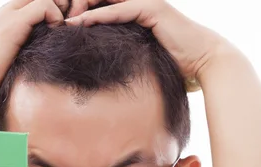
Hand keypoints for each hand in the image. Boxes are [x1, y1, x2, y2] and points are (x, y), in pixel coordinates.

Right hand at [0, 0, 68, 107]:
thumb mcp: (16, 57)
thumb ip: (29, 45)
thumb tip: (50, 45)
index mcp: (8, 17)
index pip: (36, 0)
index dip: (54, 8)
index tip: (63, 25)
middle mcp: (8, 11)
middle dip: (59, 5)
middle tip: (67, 24)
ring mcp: (9, 14)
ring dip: (61, 10)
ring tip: (61, 29)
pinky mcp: (14, 23)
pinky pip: (44, 5)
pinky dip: (56, 17)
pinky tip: (55, 34)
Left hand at [65, 0, 229, 89]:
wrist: (203, 62)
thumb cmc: (175, 64)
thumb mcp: (141, 55)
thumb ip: (122, 51)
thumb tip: (101, 66)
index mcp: (136, 9)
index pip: (103, 2)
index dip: (82, 9)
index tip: (62, 23)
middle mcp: (141, 1)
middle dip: (78, 4)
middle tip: (58, 18)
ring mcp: (147, 2)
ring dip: (82, 7)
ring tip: (63, 20)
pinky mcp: (152, 9)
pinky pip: (118, 10)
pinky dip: (98, 16)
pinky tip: (80, 22)